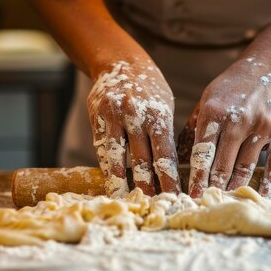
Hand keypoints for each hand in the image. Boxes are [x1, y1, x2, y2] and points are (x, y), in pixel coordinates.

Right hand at [87, 58, 179, 196]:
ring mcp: (113, 118)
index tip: (174, 197)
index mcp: (158, 115)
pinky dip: (108, 169)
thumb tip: (172, 168)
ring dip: (124, 184)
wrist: (121, 63)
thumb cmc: (150, 90)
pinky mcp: (96, 120)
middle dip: (149, 187)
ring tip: (129, 203)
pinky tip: (113, 184)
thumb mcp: (165, 106)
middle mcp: (135, 117)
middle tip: (154, 207)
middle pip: (142, 161)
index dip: (169, 179)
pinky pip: (103, 150)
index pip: (165, 155)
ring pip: (118, 159)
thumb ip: (166, 134)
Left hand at [178, 55, 270, 197]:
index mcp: (215, 111)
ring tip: (227, 202)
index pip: (202, 152)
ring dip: (236, 188)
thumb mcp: (207, 99)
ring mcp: (263, 126)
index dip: (197, 177)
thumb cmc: (232, 87)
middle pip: (223, 164)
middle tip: (207, 204)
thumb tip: (179, 158)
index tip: (191, 195)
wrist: (270, 66)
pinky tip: (260, 196)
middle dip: (213, 187)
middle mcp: (239, 119)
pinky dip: (268, 182)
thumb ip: (194, 128)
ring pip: (246, 167)